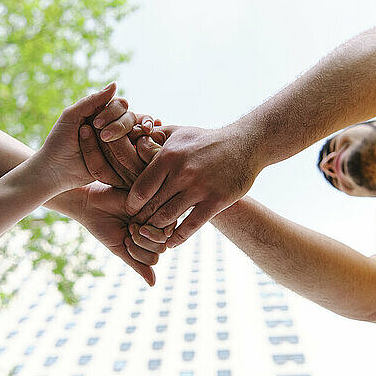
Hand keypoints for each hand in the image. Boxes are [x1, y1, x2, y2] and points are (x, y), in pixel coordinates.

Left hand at [39, 82, 141, 191]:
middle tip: (103, 137)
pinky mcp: (119, 161)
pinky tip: (126, 152)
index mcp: (101, 114)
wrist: (54, 171)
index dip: (113, 111)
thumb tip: (115, 84)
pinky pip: (133, 154)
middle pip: (130, 118)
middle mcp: (112, 126)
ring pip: (134, 134)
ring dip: (122, 138)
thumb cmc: (59, 142)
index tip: (95, 124)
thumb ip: (92, 100)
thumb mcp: (72, 116)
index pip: (120, 104)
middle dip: (119, 125)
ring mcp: (117, 144)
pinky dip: (131, 151)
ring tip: (105, 145)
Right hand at [78, 126, 175, 269]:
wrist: (89, 203)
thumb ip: (137, 264)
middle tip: (129, 229)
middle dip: (143, 242)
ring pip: (165, 232)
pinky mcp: (153, 198)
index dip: (140, 252)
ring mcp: (154, 212)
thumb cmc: (101, 226)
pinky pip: (162, 213)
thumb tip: (154, 284)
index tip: (124, 240)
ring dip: (146, 232)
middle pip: (162, 245)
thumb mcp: (118, 248)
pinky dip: (149, 218)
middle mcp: (152, 227)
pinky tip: (134, 213)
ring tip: (131, 223)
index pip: (156, 255)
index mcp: (146, 240)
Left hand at [126, 124, 261, 247]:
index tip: (130, 211)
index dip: (132, 204)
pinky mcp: (216, 200)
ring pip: (168, 218)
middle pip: (152, 206)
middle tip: (137, 227)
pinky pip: (191, 226)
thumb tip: (132, 139)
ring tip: (152, 235)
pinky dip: (178, 238)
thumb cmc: (206, 139)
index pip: (140, 189)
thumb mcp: (178, 132)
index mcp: (168, 157)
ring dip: (157, 230)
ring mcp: (200, 188)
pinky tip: (171, 243)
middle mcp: (182, 173)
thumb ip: (154, 137)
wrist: (245, 144)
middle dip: (141, 220)